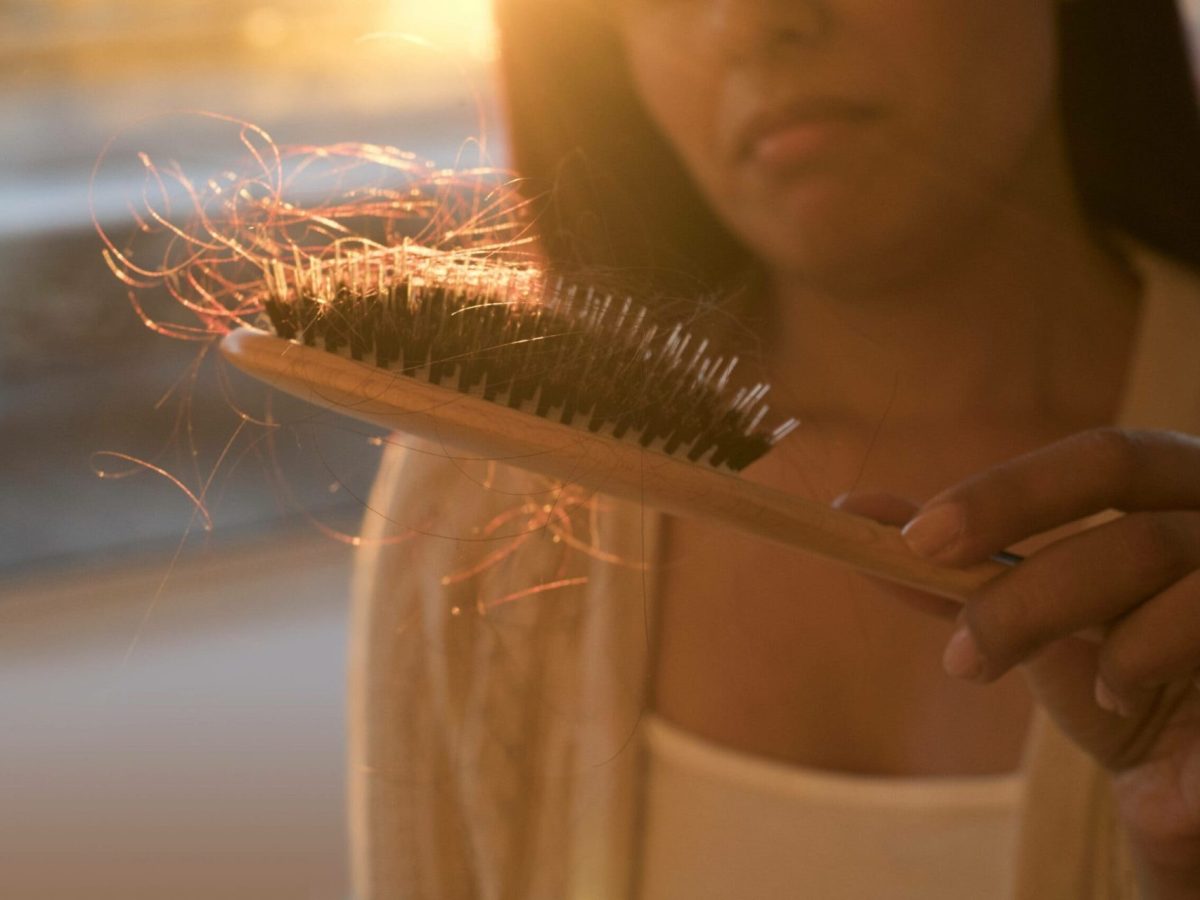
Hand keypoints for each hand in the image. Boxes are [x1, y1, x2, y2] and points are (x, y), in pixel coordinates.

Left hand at [841, 428, 1199, 895]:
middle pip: (1126, 471)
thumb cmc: (1126, 680)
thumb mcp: (1038, 623)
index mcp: (1176, 491)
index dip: (1008, 490)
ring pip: (1160, 549)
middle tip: (939, 596)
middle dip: (1017, 530)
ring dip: (1066, 614)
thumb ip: (962, 571)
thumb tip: (852, 511)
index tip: (915, 539)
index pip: (1102, 458)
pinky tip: (1116, 698)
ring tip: (1035, 675)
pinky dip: (1143, 658)